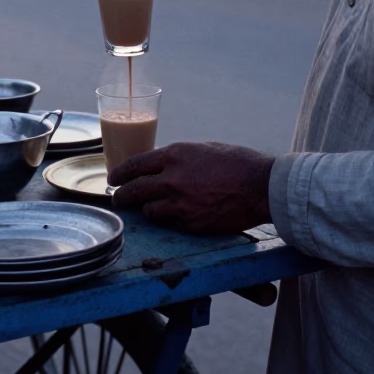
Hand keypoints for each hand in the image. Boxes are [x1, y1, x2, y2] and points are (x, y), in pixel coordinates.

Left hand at [108, 141, 275, 234]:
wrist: (260, 186)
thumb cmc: (236, 162)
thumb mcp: (202, 149)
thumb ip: (178, 159)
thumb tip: (162, 167)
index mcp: (174, 155)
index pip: (135, 165)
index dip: (120, 173)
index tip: (113, 179)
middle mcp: (172, 179)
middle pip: (135, 191)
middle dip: (122, 196)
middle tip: (117, 199)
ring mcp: (181, 204)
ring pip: (150, 211)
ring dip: (147, 209)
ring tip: (149, 208)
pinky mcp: (192, 224)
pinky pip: (171, 224)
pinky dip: (169, 220)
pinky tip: (176, 215)